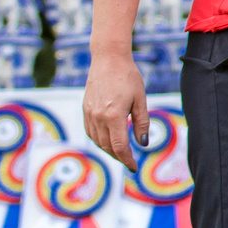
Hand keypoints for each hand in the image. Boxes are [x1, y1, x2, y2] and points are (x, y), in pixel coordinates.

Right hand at [84, 52, 150, 171]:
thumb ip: (142, 123)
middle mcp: (98, 117)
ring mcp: (89, 113)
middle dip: (119, 157)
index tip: (134, 167)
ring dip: (109, 150)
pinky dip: (99, 140)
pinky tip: (108, 141)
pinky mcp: (85, 109)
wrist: (108, 59)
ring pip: (97, 141)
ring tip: (121, 154)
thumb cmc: (128, 77)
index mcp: (114, 116)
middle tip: (130, 162)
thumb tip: (142, 143)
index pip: (119, 147)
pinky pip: (91, 132)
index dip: (127, 160)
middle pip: (107, 147)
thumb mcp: (140, 99)